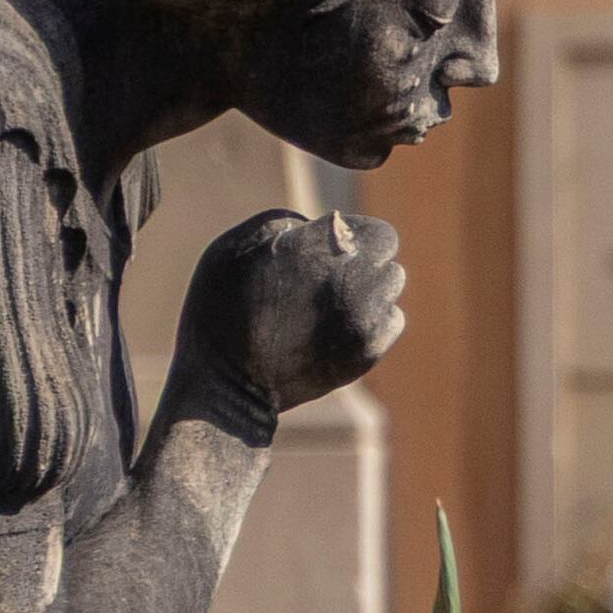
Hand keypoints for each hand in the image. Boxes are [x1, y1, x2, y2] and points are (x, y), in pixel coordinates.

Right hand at [177, 211, 404, 417]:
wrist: (228, 387)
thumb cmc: (220, 311)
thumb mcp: (235, 248)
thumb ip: (284, 224)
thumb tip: (324, 226)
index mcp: (313, 249)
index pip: (373, 231)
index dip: (352, 234)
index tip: (329, 247)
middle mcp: (347, 280)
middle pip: (386, 251)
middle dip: (364, 255)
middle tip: (334, 271)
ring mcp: (363, 318)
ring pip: (392, 283)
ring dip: (371, 284)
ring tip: (334, 299)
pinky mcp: (368, 350)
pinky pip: (392, 319)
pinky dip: (374, 318)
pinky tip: (339, 325)